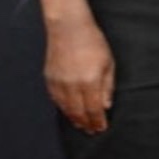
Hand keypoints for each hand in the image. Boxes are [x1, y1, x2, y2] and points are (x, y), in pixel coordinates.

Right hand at [44, 19, 113, 133]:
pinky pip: (56, 100)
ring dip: (74, 118)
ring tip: (81, 124)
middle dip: (86, 124)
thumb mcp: (108, 62)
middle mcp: (72, 85)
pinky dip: (63, 108)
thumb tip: (106, 106)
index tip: (101, 128)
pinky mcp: (50, 79)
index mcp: (90, 81)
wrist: (68, 27)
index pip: (94, 110)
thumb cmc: (92, 41)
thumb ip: (107, 86)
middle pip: (79, 112)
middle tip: (91, 130)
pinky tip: (68, 111)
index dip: (97, 121)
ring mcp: (59, 83)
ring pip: (66, 108)